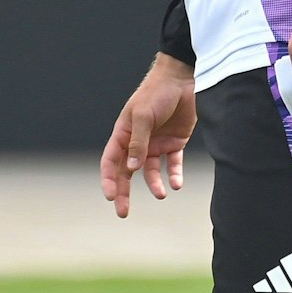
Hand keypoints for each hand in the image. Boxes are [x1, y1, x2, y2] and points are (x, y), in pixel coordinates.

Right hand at [99, 54, 196, 218]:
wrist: (183, 80)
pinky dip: (174, 175)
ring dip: (154, 184)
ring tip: (162, 193)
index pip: (111, 161)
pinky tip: (176, 184)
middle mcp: (138, 141)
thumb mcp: (143, 115)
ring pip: (150, 172)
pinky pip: (172, 165)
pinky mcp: (175, 143)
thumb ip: (138, 142)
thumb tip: (132, 168)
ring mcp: (156, 143)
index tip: (110, 197)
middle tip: (123, 212)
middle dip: (124, 192)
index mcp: (123, 133)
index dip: (108, 179)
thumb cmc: (157, 93)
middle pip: (127, 172)